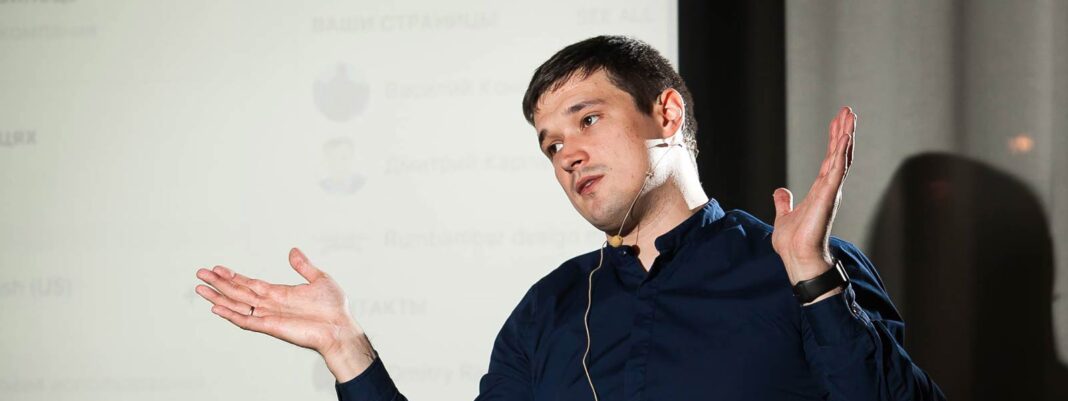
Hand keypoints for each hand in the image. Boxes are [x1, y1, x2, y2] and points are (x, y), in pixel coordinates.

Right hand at [195, 247, 374, 381]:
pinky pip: (247, 321)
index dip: (233, 276)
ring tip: (200, 288)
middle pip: (238, 292)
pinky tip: (217, 309)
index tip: (217, 268)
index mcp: (279, 293)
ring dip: (218, 297)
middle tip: (199, 274)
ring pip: (237, 305)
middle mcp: (270, 304)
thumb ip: (303, 266)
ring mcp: (269, 316)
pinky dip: (231, 315)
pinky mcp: (271, 327)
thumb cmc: (334, 308)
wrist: (341, 327)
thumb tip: (293, 251)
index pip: (249, 283)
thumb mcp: (319, 279)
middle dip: (218, 283)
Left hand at [771, 107, 855, 292]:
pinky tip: (846, 138)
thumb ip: (784, 203)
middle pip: (839, 153)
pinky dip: (842, 153)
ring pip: (841, 157)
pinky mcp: (828, 197)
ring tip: (850, 116)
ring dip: (846, 136)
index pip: (829, 159)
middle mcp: (828, 188)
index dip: (834, 140)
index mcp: (820, 190)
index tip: (838, 122)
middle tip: (848, 111)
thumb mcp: (784, 216)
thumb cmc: (794, 243)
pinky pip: (837, 170)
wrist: (797, 259)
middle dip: (843, 131)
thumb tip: (781, 192)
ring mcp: (830, 191)